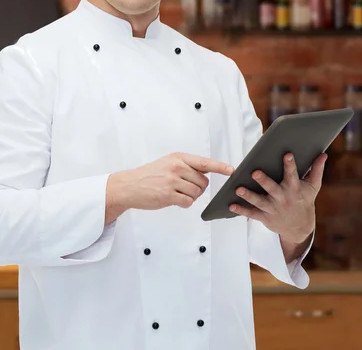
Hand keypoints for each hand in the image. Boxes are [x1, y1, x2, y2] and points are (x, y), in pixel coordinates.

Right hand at [105, 153, 233, 221]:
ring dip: (190, 196)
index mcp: (178, 157)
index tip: (232, 170)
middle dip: (198, 188)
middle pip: (203, 182)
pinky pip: (188, 202)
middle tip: (184, 188)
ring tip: (176, 193)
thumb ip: (186, 165)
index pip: (205, 162)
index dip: (220, 167)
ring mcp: (172, 181)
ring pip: (197, 193)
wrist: (129, 185)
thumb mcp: (168, 162)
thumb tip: (206, 172)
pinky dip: (184, 203)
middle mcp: (177, 167)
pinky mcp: (168, 195)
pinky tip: (173, 199)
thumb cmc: (150, 175)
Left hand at [229, 152, 326, 244]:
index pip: (292, 175)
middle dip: (263, 181)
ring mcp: (273, 208)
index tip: (287, 154)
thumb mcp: (312, 187)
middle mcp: (283, 198)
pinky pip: (252, 213)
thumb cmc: (304, 201)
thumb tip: (324, 154)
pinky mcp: (265, 217)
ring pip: (259, 201)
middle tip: (255, 172)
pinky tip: (231, 205)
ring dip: (248, 195)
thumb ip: (316, 170)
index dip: (290, 165)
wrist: (300, 228)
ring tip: (238, 188)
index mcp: (294, 189)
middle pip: (272, 188)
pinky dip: (241, 210)